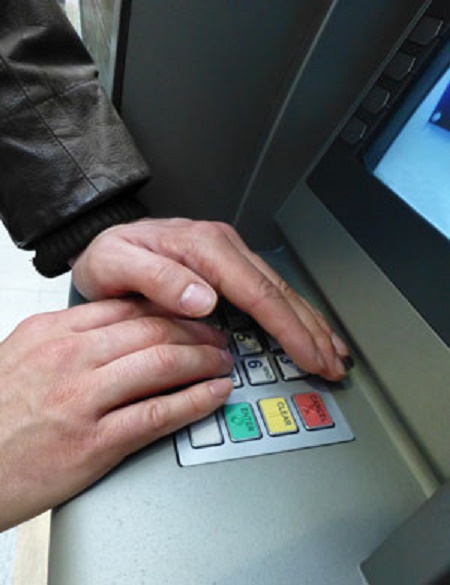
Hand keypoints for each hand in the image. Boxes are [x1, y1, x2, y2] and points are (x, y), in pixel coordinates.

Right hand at [0, 298, 232, 530]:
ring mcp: (82, 399)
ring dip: (203, 360)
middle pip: (153, 330)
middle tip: (217, 337)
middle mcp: (70, 357)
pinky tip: (215, 393)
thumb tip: (112, 327)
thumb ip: (65, 337)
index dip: (171, 309)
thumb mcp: (21, 356)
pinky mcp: (93, 443)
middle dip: (196, 331)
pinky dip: (195, 400)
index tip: (191, 314)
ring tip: (222, 362)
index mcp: (53, 332)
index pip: (128, 307)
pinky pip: (157, 414)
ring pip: (162, 363)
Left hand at [72, 218, 348, 380]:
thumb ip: (157, 278)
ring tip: (334, 351)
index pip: (258, 292)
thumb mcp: (115, 264)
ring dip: (311, 323)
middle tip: (334, 364)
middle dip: (311, 330)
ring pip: (282, 291)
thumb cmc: (109, 258)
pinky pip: (270, 290)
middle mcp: (223, 247)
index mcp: (203, 247)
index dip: (288, 328)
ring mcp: (230, 255)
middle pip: (280, 291)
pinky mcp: (230, 266)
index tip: (309, 356)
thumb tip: (203, 298)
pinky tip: (308, 327)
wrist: (106, 247)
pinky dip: (294, 314)